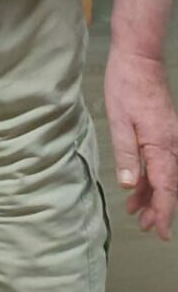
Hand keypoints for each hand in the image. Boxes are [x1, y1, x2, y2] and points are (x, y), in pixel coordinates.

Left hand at [105, 46, 177, 239]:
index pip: (166, 188)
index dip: (163, 212)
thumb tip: (128, 185)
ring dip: (152, 192)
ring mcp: (170, 137)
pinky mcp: (165, 131)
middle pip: (168, 184)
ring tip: (136, 211)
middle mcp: (172, 144)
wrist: (139, 58)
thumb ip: (125, 154)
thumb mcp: (118, 120)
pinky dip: (150, 175)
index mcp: (162, 145)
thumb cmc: (126, 85)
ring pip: (165, 174)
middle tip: (145, 226)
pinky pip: (161, 160)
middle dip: (158, 207)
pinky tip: (137, 184)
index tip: (162, 233)